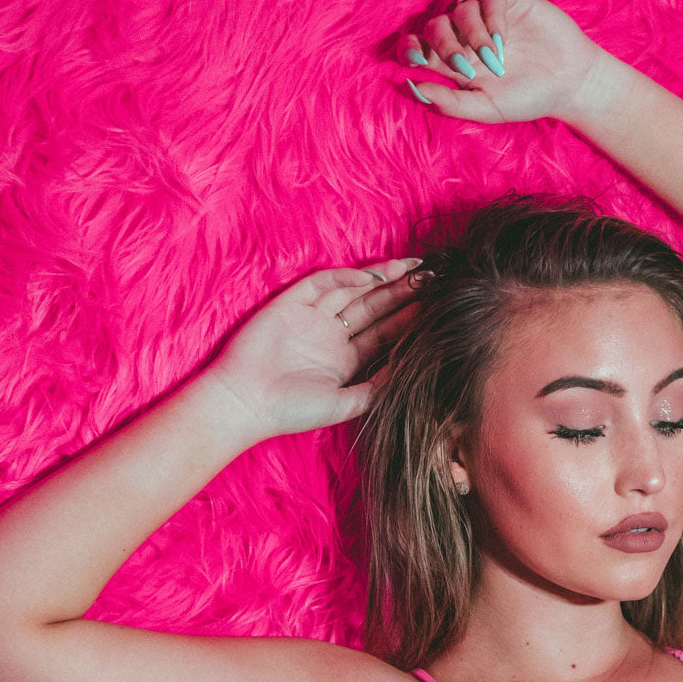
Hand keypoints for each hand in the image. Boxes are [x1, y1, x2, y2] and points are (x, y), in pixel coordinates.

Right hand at [204, 258, 422, 438]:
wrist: (246, 402)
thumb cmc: (291, 411)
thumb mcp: (344, 405)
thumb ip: (376, 388)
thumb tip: (409, 368)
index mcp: (346, 360)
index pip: (384, 333)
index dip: (408, 319)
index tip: (436, 307)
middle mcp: (332, 335)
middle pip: (374, 308)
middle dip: (401, 292)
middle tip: (430, 278)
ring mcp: (313, 317)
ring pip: (353, 291)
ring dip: (381, 279)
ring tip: (410, 269)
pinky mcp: (292, 303)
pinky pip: (322, 284)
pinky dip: (346, 279)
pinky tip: (371, 278)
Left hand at [398, 0, 609, 125]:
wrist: (568, 85)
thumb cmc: (527, 100)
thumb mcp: (486, 108)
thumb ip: (450, 103)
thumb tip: (414, 88)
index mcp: (455, 64)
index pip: (420, 48)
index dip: (410, 49)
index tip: (417, 61)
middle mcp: (466, 38)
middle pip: (435, 27)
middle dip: (443, 46)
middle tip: (463, 69)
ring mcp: (486, 19)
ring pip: (460, 11)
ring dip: (472, 37)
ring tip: (495, 63)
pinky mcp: (509, 3)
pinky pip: (488, 1)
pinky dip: (490, 21)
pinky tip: (503, 43)